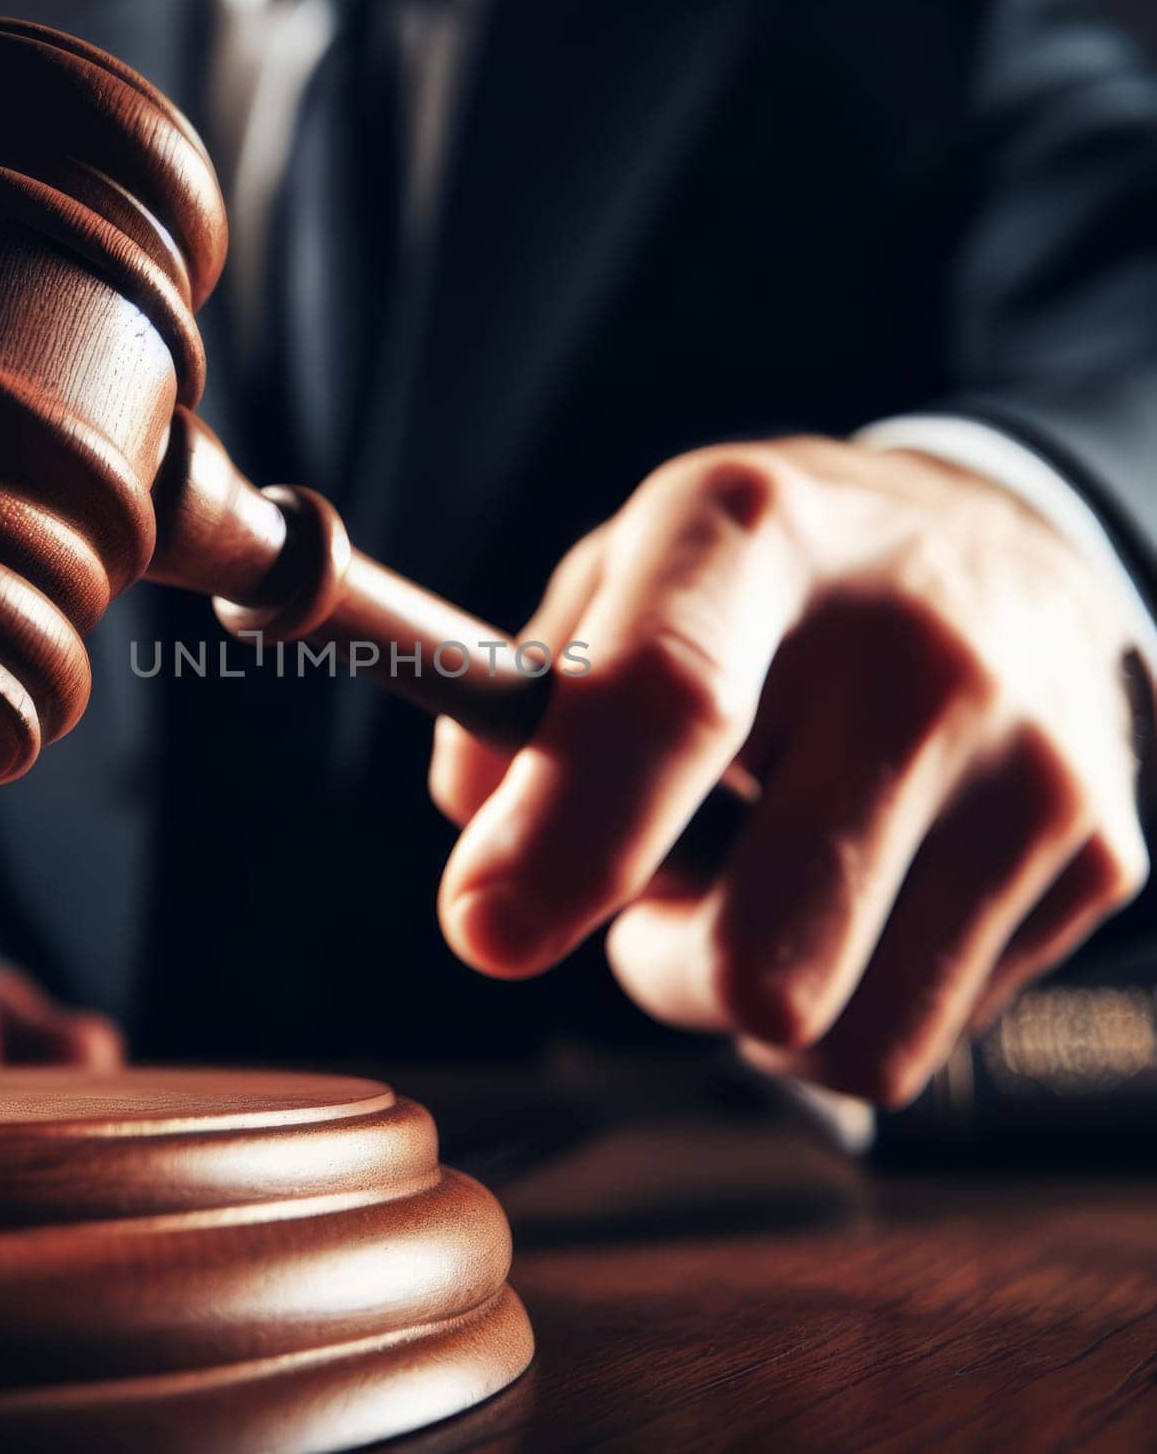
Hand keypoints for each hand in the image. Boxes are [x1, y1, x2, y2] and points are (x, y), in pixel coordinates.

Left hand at [431, 438, 1148, 1105]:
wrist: (1002, 545)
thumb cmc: (768, 582)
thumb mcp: (623, 571)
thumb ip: (517, 703)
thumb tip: (487, 873)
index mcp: (754, 539)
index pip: (666, 700)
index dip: (561, 840)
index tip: (484, 930)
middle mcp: (915, 649)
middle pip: (758, 944)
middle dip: (659, 966)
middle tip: (653, 897)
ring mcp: (1029, 762)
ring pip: (837, 1035)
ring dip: (745, 1005)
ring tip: (753, 895)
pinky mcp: (1096, 856)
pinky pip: (912, 1039)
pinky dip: (843, 1003)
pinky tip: (849, 898)